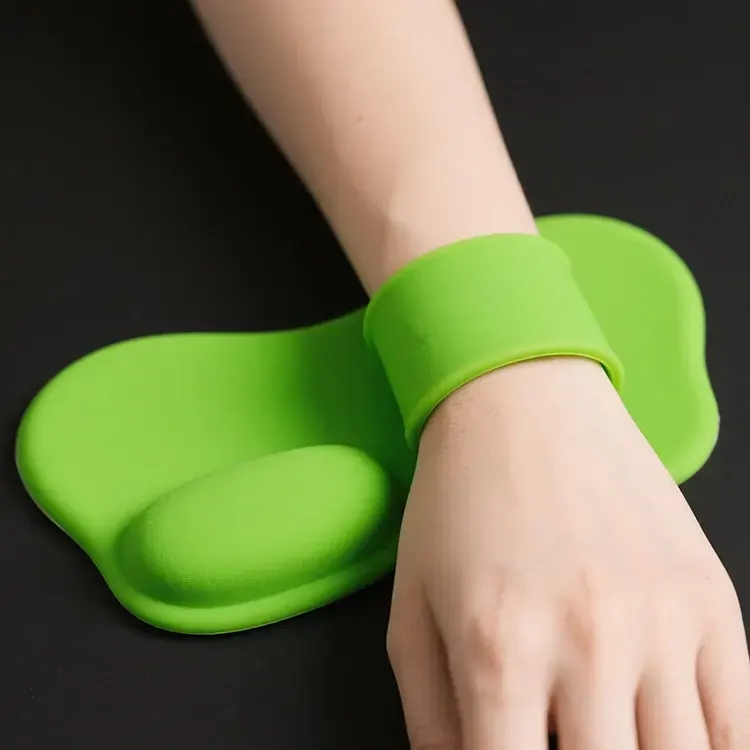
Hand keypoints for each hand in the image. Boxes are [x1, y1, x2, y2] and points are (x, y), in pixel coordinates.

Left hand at [386, 356, 749, 748]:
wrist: (523, 404)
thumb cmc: (456, 503)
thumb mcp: (411, 611)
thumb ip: (431, 724)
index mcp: (499, 648)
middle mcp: (590, 643)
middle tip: (558, 738)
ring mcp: (663, 622)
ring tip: (605, 732)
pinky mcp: (712, 600)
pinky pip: (735, 728)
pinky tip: (665, 735)